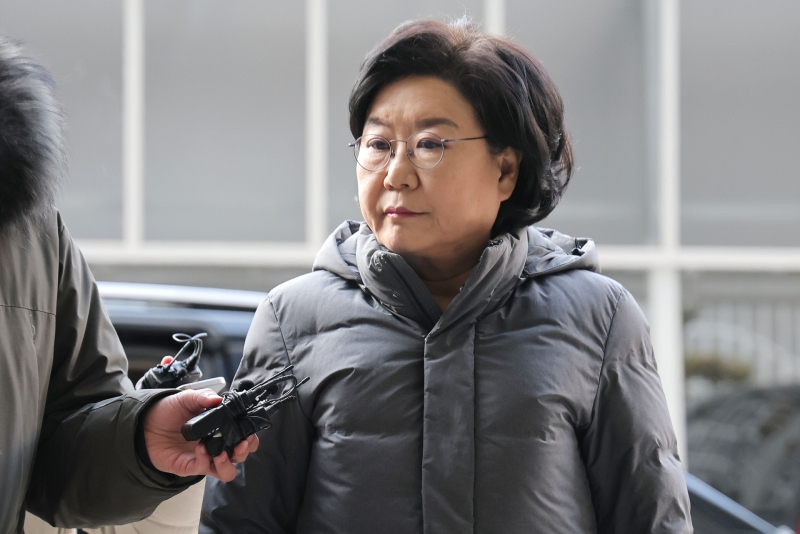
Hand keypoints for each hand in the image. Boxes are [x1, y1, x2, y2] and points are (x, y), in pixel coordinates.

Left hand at [142, 389, 259, 481]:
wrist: (146, 422)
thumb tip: (217, 400)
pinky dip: (205, 459)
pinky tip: (200, 448)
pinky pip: (203, 468)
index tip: (249, 433)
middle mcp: (215, 445)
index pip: (244, 438)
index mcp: (220, 429)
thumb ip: (203, 397)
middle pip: (240, 457)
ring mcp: (203, 458)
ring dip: (228, 463)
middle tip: (241, 443)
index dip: (251, 439)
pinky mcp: (189, 467)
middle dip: (244, 452)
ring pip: (226, 472)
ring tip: (221, 453)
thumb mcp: (187, 398)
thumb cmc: (169, 411)